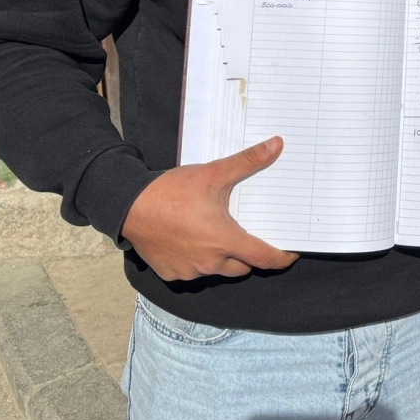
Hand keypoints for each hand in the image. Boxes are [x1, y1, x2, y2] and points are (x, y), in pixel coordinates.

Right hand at [121, 136, 298, 281]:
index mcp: (225, 240)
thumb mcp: (213, 173)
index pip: (265, 258)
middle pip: (243, 267)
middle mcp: (210, 262)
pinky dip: (199, 261)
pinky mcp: (172, 274)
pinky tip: (193, 241)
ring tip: (218, 234)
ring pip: (219, 271)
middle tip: (248, 234)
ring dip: (224, 258)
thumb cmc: (172, 192)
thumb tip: (277, 145)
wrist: (128, 207)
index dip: (281, 258)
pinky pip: (195, 273)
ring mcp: (190, 271)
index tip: (290, 254)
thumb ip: (248, 161)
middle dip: (250, 254)